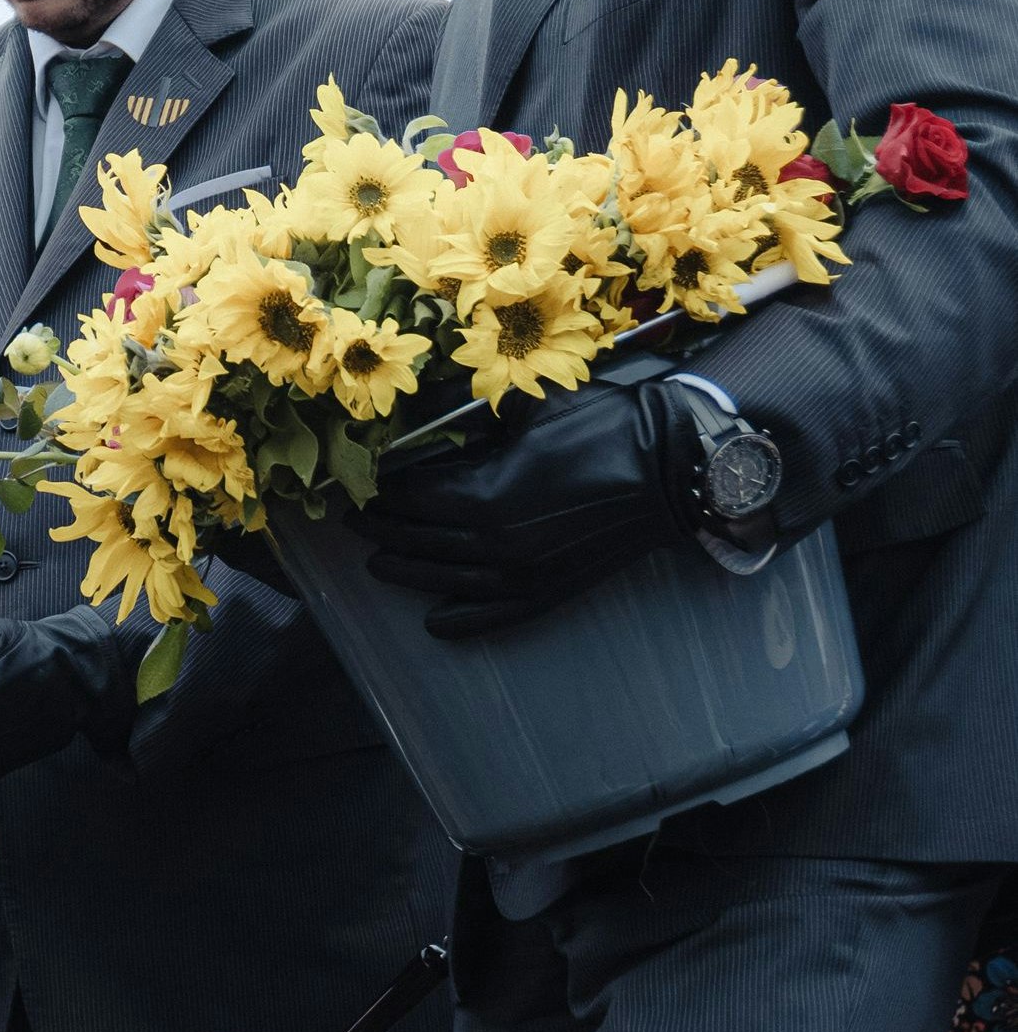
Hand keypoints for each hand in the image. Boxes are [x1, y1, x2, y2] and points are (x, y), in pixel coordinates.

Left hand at [362, 380, 699, 637]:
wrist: (675, 466)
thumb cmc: (603, 426)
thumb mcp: (525, 411)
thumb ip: (467, 423)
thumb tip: (422, 424)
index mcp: (482, 495)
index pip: (409, 498)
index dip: (381, 490)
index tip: (364, 481)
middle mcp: (493, 544)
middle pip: (416, 541)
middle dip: (381, 529)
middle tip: (356, 519)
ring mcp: (522, 575)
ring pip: (443, 580)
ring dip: (405, 571)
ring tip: (378, 560)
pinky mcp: (549, 592)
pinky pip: (492, 616)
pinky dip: (459, 621)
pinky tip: (434, 620)